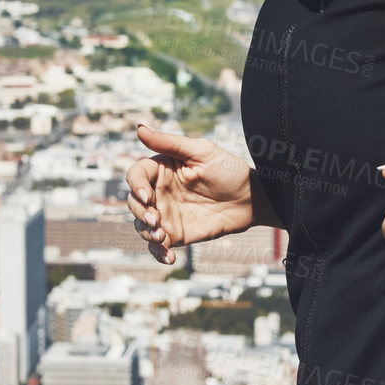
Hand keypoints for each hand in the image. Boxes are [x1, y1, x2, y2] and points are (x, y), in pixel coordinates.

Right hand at [125, 123, 259, 264]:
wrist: (251, 198)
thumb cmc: (228, 169)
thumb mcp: (200, 151)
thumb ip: (169, 142)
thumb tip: (138, 127)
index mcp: (161, 169)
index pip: (135, 175)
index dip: (135, 185)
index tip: (147, 196)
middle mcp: (159, 192)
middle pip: (133, 203)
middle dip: (140, 213)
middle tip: (156, 220)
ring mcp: (166, 214)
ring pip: (141, 225)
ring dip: (146, 233)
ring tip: (163, 237)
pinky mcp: (176, 234)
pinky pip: (158, 246)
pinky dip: (158, 253)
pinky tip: (169, 257)